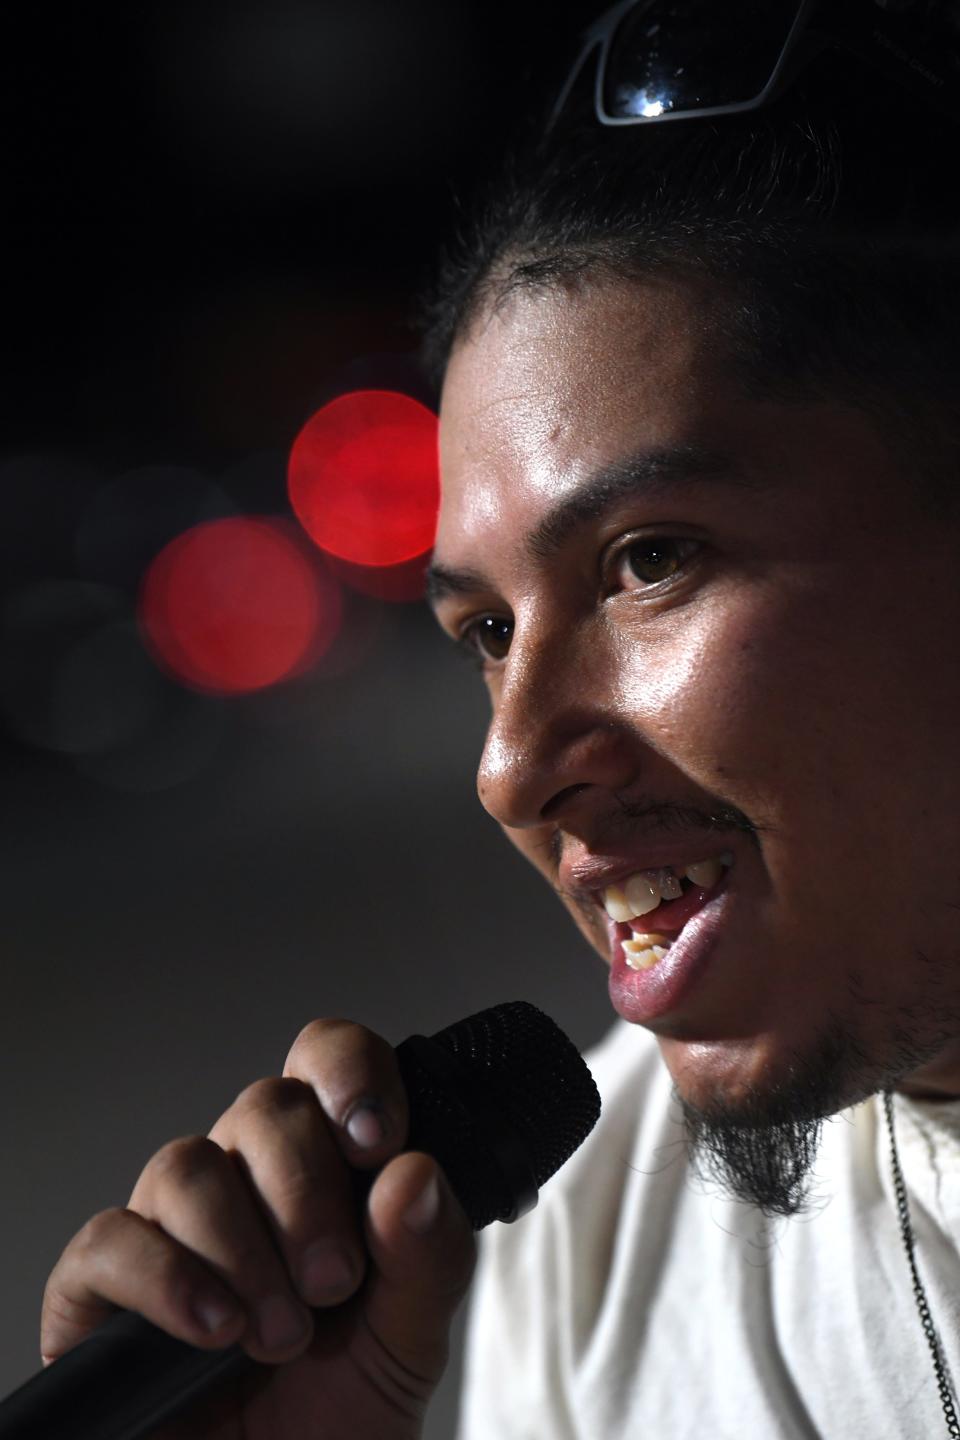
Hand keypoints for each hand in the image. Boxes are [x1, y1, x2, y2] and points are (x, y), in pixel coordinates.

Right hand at [40, 1019, 475, 1439]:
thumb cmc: (341, 1411)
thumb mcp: (411, 1337)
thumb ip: (429, 1256)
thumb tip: (414, 1173)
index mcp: (324, 1164)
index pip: (325, 1058)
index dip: (349, 1074)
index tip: (375, 1142)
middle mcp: (244, 1179)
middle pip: (263, 1107)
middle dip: (307, 1190)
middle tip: (335, 1280)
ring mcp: (170, 1228)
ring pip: (185, 1164)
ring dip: (244, 1246)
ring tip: (282, 1331)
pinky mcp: (100, 1290)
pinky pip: (110, 1240)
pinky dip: (166, 1279)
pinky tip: (214, 1329)